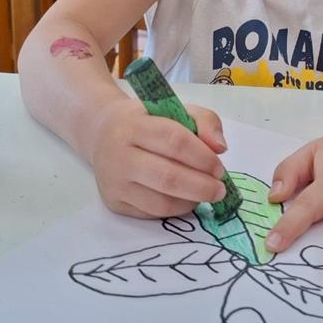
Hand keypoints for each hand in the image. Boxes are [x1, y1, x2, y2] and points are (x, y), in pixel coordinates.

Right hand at [87, 95, 228, 218]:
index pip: (174, 142)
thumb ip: (205, 121)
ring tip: (205, 194)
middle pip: (168, 178)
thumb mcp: (175, 109)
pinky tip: (185, 199)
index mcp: (134, 125)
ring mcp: (114, 182)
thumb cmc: (147, 121)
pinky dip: (176, 210)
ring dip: (191, 202)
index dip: (202, 157)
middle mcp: (119, 155)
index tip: (219, 168)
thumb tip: (220, 148)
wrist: (102, 134)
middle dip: (202, 187)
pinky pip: (152, 213)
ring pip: (161, 202)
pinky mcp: (114, 203)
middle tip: (220, 190)